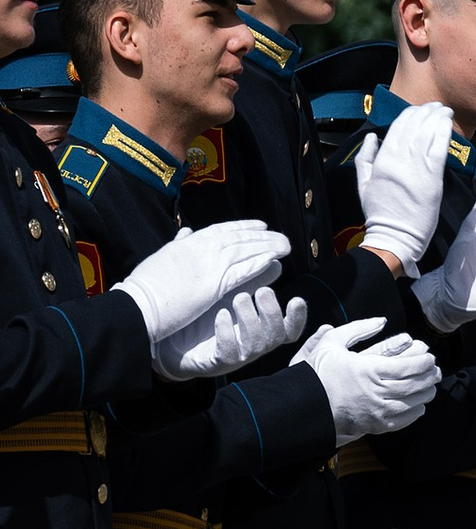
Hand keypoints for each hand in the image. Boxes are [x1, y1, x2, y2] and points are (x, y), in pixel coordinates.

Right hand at [117, 221, 291, 351]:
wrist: (138, 303)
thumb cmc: (146, 286)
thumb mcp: (161, 258)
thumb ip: (178, 245)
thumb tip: (186, 232)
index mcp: (186, 244)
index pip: (220, 230)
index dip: (242, 226)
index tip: (260, 225)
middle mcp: (198, 248)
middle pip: (236, 237)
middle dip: (261, 235)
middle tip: (280, 236)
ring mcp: (206, 264)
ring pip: (244, 250)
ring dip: (267, 246)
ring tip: (285, 246)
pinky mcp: (213, 283)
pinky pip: (242, 270)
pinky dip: (259, 263)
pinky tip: (274, 261)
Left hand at [155, 283, 307, 379]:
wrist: (170, 338)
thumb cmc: (203, 315)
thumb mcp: (230, 294)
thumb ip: (251, 280)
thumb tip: (273, 261)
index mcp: (259, 328)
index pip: (288, 329)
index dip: (297, 318)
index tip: (296, 300)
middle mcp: (253, 343)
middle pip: (277, 335)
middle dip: (272, 312)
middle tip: (262, 291)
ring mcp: (237, 354)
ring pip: (257, 343)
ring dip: (251, 318)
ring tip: (239, 298)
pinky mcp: (218, 361)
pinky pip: (229, 352)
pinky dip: (227, 332)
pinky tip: (220, 315)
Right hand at [293, 315, 440, 444]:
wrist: (307, 406)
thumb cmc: (318, 373)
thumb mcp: (331, 343)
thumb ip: (357, 329)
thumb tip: (381, 320)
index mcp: (369, 370)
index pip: (408, 366)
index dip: (424, 362)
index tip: (429, 357)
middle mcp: (378, 392)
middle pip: (416, 384)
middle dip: (430, 375)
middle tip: (435, 369)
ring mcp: (380, 411)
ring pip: (415, 402)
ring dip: (427, 392)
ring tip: (430, 384)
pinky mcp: (379, 426)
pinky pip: (407, 418)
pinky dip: (417, 410)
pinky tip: (419, 402)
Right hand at [352, 99, 456, 272]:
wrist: (394, 237)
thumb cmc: (380, 213)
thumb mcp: (363, 182)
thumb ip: (366, 157)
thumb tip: (372, 138)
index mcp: (382, 159)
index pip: (397, 127)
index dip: (410, 114)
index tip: (421, 109)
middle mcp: (398, 160)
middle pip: (413, 127)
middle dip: (426, 112)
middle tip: (436, 105)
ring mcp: (416, 169)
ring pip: (426, 134)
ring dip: (436, 118)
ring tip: (445, 110)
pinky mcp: (432, 181)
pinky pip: (438, 150)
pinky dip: (443, 134)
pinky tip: (448, 124)